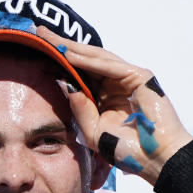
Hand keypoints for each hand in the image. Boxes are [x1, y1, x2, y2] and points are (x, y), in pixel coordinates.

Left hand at [37, 26, 192, 184]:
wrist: (154, 160)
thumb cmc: (126, 150)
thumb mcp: (93, 131)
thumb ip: (80, 109)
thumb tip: (63, 84)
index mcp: (104, 97)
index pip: (79, 73)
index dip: (60, 61)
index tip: (38, 50)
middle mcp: (115, 84)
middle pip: (86, 60)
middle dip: (63, 46)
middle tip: (40, 32)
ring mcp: (128, 78)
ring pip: (97, 59)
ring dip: (74, 49)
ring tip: (52, 40)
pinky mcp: (140, 77)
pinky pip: (110, 66)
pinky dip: (90, 61)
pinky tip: (71, 56)